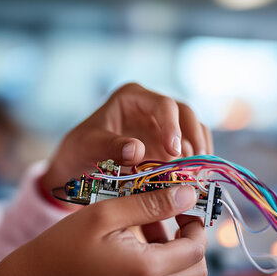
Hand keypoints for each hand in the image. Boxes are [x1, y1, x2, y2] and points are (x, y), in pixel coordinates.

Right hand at [0, 186, 207, 275]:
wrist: (39, 275)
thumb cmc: (67, 241)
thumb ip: (150, 203)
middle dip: (192, 237)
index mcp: (146, 269)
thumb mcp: (108, 213)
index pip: (197, 248)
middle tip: (172, 212)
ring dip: (176, 245)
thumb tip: (187, 194)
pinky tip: (136, 233)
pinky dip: (161, 255)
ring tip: (147, 219)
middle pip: (197, 268)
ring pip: (183, 274)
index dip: (196, 221)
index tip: (179, 198)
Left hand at [41, 83, 212, 195]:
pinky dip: (193, 163)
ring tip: (197, 174)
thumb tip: (137, 150)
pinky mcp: (168, 144)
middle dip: (193, 138)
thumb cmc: (79, 149)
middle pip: (185, 114)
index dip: (173, 126)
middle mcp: (152, 106)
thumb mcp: (88, 146)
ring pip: (193, 130)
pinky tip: (193, 179)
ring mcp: (162, 124)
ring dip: (198, 151)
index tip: (174, 151)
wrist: (77, 164)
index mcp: (132, 96)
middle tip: (195, 165)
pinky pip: (189, 148)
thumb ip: (110, 147)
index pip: (163, 104)